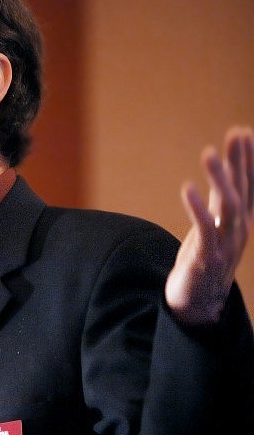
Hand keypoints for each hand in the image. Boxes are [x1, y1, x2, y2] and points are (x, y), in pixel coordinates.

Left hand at [166, 126, 252, 325]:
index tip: (243, 132)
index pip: (247, 184)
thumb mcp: (214, 224)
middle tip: (235, 134)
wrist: (199, 302)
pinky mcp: (207, 256)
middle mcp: (237, 229)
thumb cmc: (205, 258)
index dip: (246, 159)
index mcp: (239, 220)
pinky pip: (205, 229)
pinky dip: (197, 207)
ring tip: (208, 153)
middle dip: (239, 161)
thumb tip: (222, 169)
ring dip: (219, 178)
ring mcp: (225, 243)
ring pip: (226, 205)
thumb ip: (218, 199)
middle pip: (240, 189)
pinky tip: (187, 188)